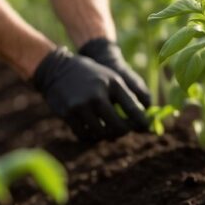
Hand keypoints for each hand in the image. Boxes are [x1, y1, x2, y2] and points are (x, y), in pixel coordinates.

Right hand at [31, 47, 147, 142]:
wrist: (58, 69)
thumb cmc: (91, 76)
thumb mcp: (111, 79)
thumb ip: (127, 98)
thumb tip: (143, 120)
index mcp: (112, 84)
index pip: (133, 109)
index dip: (142, 122)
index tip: (146, 127)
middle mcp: (97, 95)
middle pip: (118, 126)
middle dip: (123, 131)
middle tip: (123, 130)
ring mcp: (81, 106)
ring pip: (101, 133)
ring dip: (106, 134)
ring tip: (107, 129)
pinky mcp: (67, 114)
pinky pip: (84, 135)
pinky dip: (90, 136)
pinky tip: (93, 129)